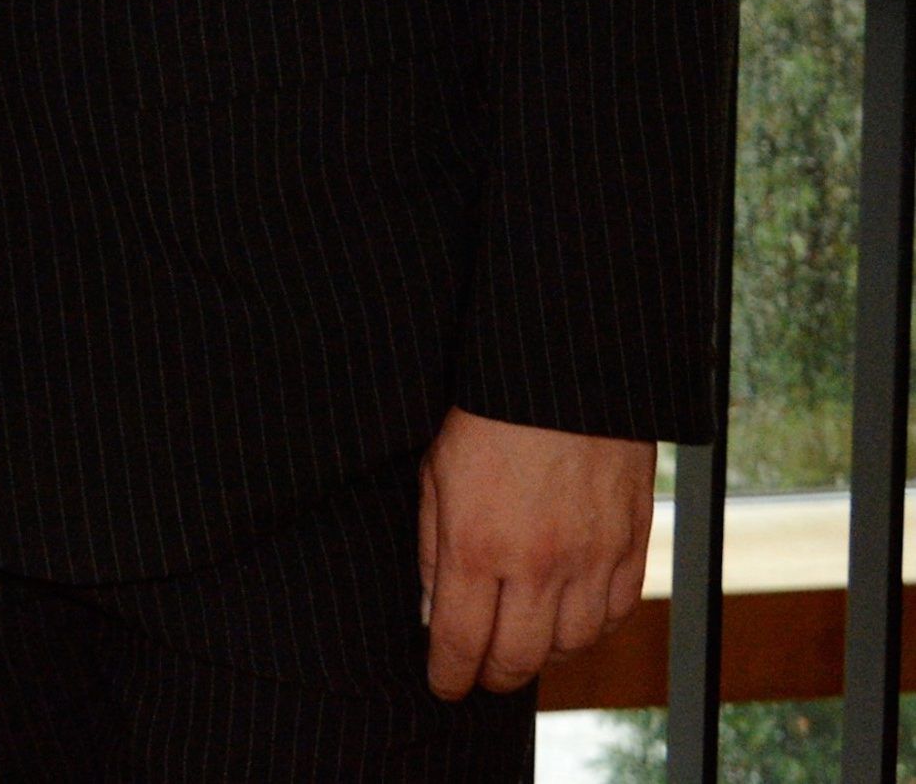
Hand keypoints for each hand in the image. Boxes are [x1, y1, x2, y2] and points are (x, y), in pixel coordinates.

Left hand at [419, 407, 654, 696]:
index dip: (449, 675)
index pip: (461, 642)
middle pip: (519, 658)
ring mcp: (590, 560)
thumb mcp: (435, 475)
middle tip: (480, 675)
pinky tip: (569, 623)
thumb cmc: (488, 415)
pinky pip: (615, 615)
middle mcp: (538, 565)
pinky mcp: (630, 546)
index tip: (444, 685)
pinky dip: (591, 631)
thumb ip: (431, 549)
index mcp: (478, 547)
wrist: (564, 375)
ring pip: (571, 646)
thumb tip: (434, 612)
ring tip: (522, 648)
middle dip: (494, 675)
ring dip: (543, 656)